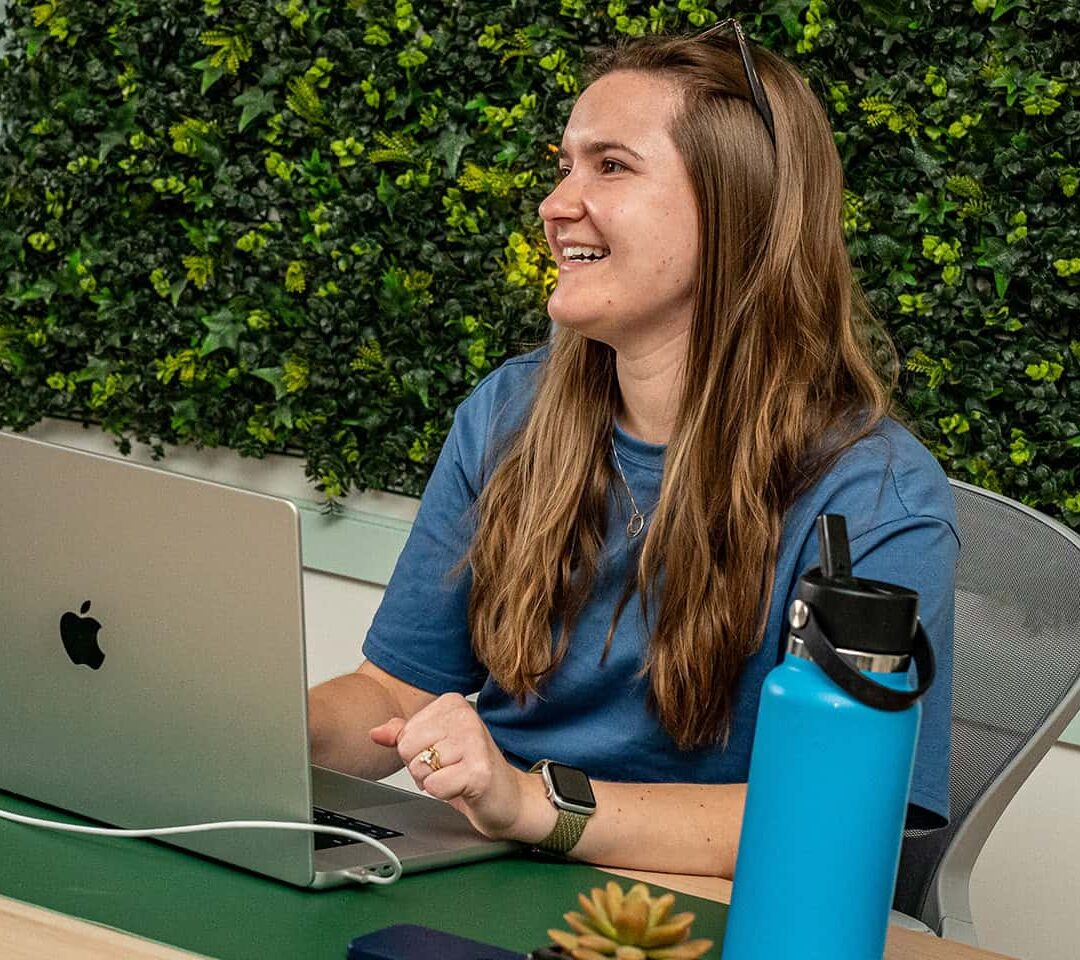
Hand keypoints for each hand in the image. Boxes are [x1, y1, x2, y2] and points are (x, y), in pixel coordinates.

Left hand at [369, 693, 552, 842]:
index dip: (416, 752)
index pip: (403, 732)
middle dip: (421, 767)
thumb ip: (403, 735)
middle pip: (408, 748)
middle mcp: (465, 716)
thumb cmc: (469, 769)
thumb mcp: (433, 746)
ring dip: (434, 781)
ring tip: (456, 776)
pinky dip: (444, 794)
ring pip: (420, 768)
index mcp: (452, 703)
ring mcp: (474, 741)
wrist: (507, 797)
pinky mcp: (478, 769)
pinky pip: (435, 786)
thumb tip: (375, 732)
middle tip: (448, 769)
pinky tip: (463, 787)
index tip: (442, 754)